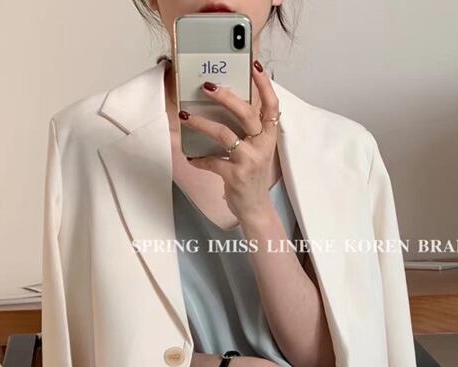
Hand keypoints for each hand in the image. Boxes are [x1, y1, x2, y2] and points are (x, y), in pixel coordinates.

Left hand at [178, 59, 279, 227]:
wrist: (256, 209)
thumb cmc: (253, 176)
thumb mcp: (257, 150)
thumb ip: (248, 130)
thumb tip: (225, 104)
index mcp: (269, 136)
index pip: (272, 105)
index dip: (264, 84)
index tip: (254, 65)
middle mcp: (262, 146)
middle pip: (246, 113)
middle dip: (226, 97)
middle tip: (207, 86)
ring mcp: (249, 161)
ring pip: (224, 134)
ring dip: (202, 123)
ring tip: (186, 115)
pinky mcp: (235, 175)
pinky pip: (211, 161)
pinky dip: (198, 158)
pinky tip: (190, 156)